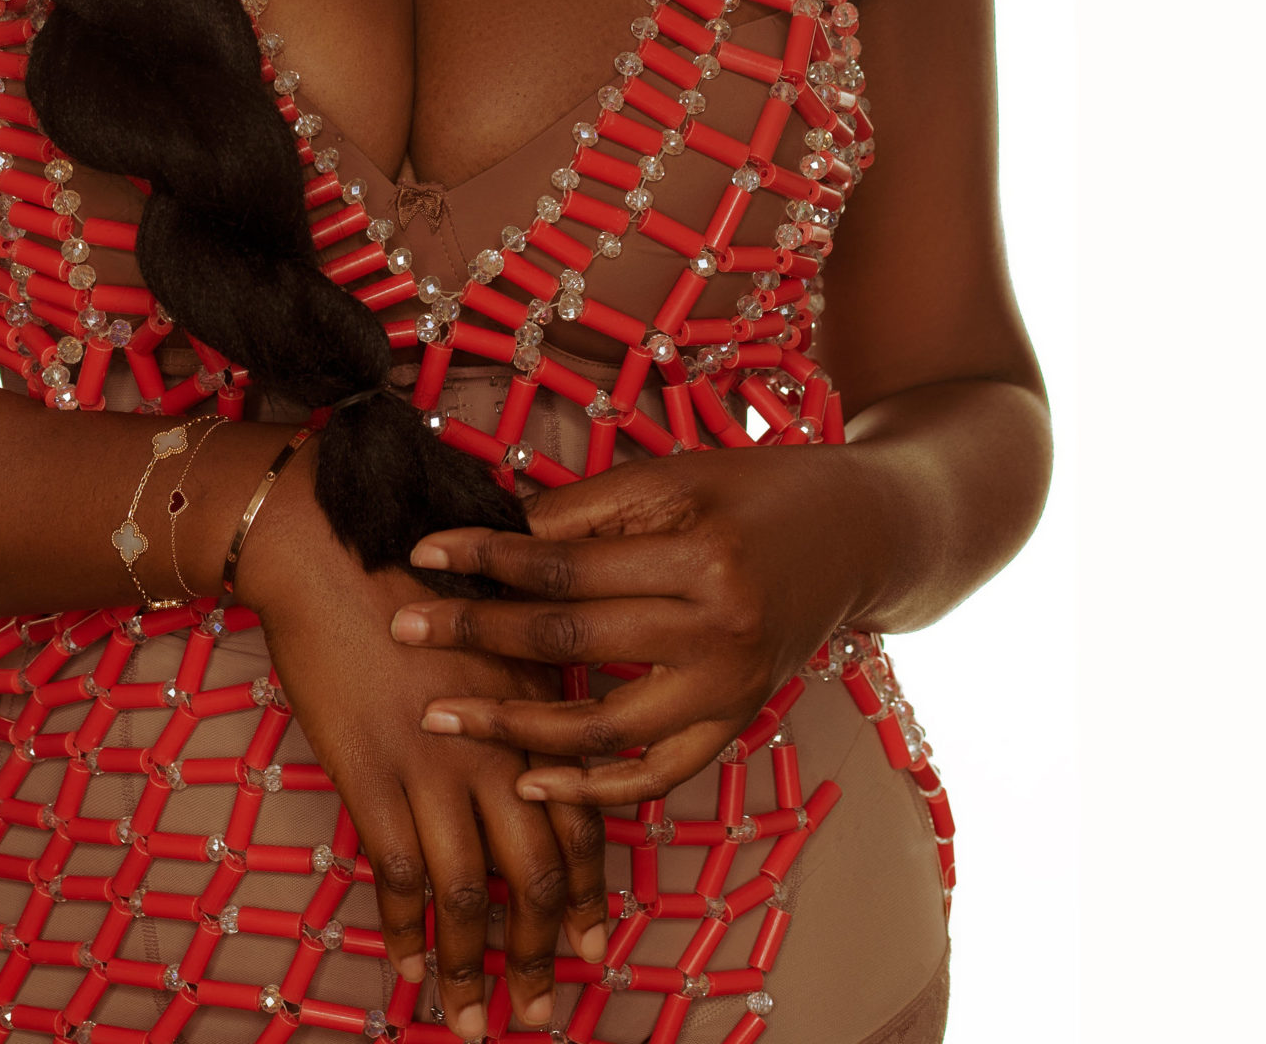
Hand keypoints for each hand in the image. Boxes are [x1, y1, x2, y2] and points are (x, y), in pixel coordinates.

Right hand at [240, 454, 608, 1036]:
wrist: (331, 544)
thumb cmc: (414, 562)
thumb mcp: (498, 615)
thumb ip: (527, 681)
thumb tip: (543, 736)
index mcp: (533, 709)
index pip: (580, 821)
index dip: (586, 893)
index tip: (589, 944)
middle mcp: (496, 747)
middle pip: (535, 876)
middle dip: (540, 956)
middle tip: (540, 1013)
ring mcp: (433, 765)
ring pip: (469, 896)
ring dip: (475, 972)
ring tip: (473, 1024)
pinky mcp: (372, 774)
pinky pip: (397, 879)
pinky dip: (405, 938)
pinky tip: (407, 974)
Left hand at [391, 445, 873, 807]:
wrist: (861, 535)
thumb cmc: (756, 490)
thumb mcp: (676, 477)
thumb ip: (590, 511)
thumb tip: (499, 532)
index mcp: (700, 556)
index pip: (566, 565)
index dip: (487, 559)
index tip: (423, 554)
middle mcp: (718, 632)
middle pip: (572, 641)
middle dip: (479, 635)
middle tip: (404, 629)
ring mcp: (730, 690)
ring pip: (604, 730)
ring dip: (515, 727)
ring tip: (443, 715)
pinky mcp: (737, 724)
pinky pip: (655, 775)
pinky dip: (591, 788)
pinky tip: (529, 777)